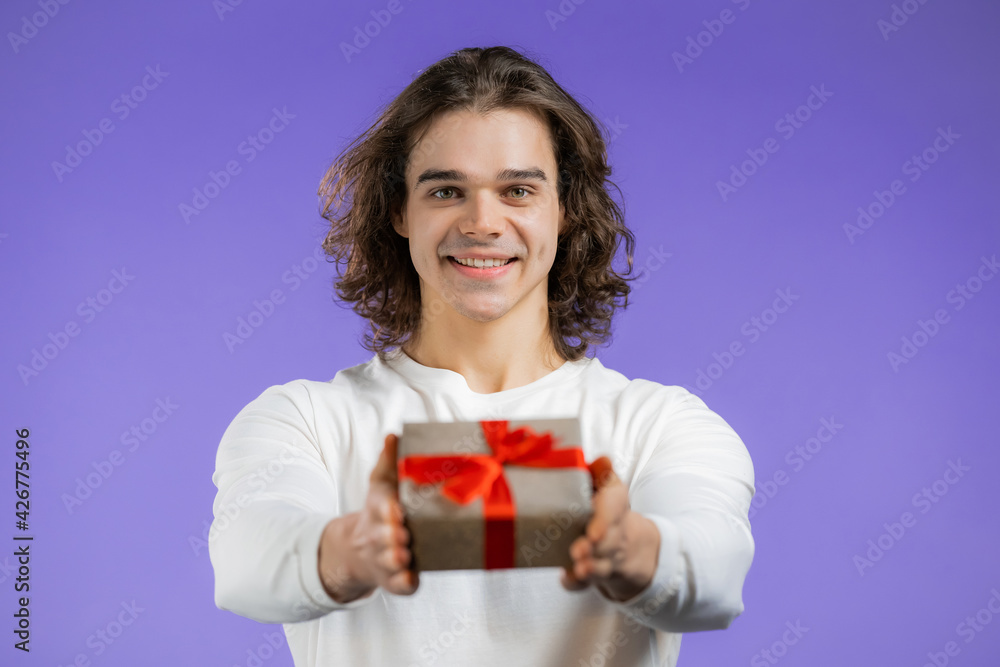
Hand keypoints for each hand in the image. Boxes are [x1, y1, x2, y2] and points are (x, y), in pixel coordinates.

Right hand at [336, 433, 418, 597]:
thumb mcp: (380, 485)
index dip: (387, 509)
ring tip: (404, 555)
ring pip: (390, 561)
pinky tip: (410, 580)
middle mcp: (378, 536)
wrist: (359, 550)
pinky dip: (403, 584)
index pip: (380, 508)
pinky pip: (398, 586)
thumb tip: (393, 434)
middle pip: (383, 537)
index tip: (396, 507)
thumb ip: (388, 461)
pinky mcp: (394, 580)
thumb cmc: (379, 511)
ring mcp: (384, 559)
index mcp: (377, 511)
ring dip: (397, 559)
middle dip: (392, 536)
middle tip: (403, 534)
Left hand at [560, 457, 659, 601]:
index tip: (593, 532)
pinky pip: (586, 584)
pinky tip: (567, 578)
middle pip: (609, 542)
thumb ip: (600, 472)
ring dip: (590, 567)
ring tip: (578, 567)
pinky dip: (576, 583)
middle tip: (578, 550)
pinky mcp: (593, 573)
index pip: (616, 508)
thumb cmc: (604, 508)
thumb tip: (603, 458)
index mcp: (616, 506)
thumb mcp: (606, 486)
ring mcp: (606, 556)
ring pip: (601, 565)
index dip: (605, 520)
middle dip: (594, 547)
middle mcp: (614, 533)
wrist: (625, 544)